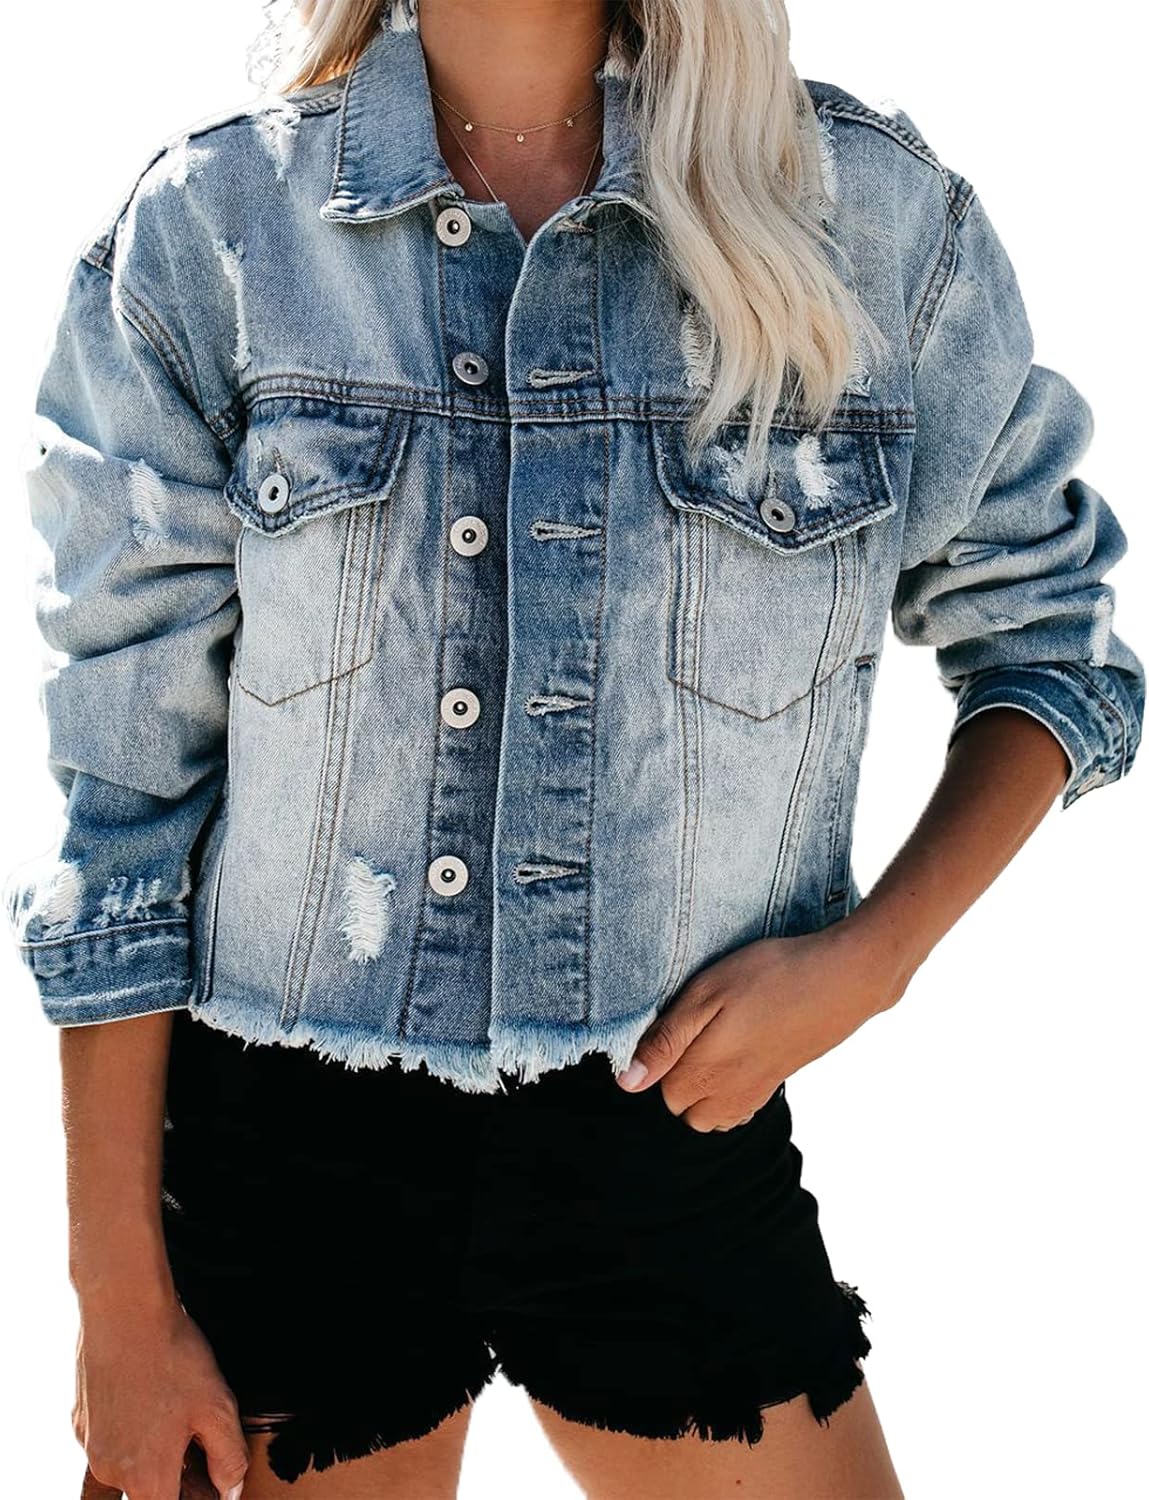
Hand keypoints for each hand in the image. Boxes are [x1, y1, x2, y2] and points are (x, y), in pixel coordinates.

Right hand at [73, 1287, 247, 1499]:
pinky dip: (130, 1431)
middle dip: (175, 1475)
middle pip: (147, 1492)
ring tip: (173, 1416)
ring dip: (150, 1455)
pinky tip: (149, 1397)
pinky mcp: (81, 1420)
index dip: (197, 1494)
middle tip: (196, 1439)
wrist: (125, 1311)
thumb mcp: (218, 1408)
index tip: (208, 1473)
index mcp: (147, 1478)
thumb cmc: (173, 1358)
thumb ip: (228, 1458)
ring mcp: (91, 1446)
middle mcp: (112, 1471)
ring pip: (126, 1468)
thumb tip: (229, 1487)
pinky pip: (109, 1441)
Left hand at [616, 914, 909, 1130]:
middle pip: (683, 1107)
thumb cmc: (771, 977)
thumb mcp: (707, 994)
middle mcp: (729, 1093)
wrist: (842, 978)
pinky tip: (739, 1055)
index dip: (660, 1056)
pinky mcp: (777, 1082)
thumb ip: (666, 1041)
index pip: (659, 1090)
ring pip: (711, 1114)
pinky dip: (730, 1092)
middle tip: (696, 1029)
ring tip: (714, 1044)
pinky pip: (740, 1108)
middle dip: (678, 1077)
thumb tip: (628, 1083)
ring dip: (703, 1088)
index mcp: (705, 1072)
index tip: (676, 1022)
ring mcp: (756, 1092)